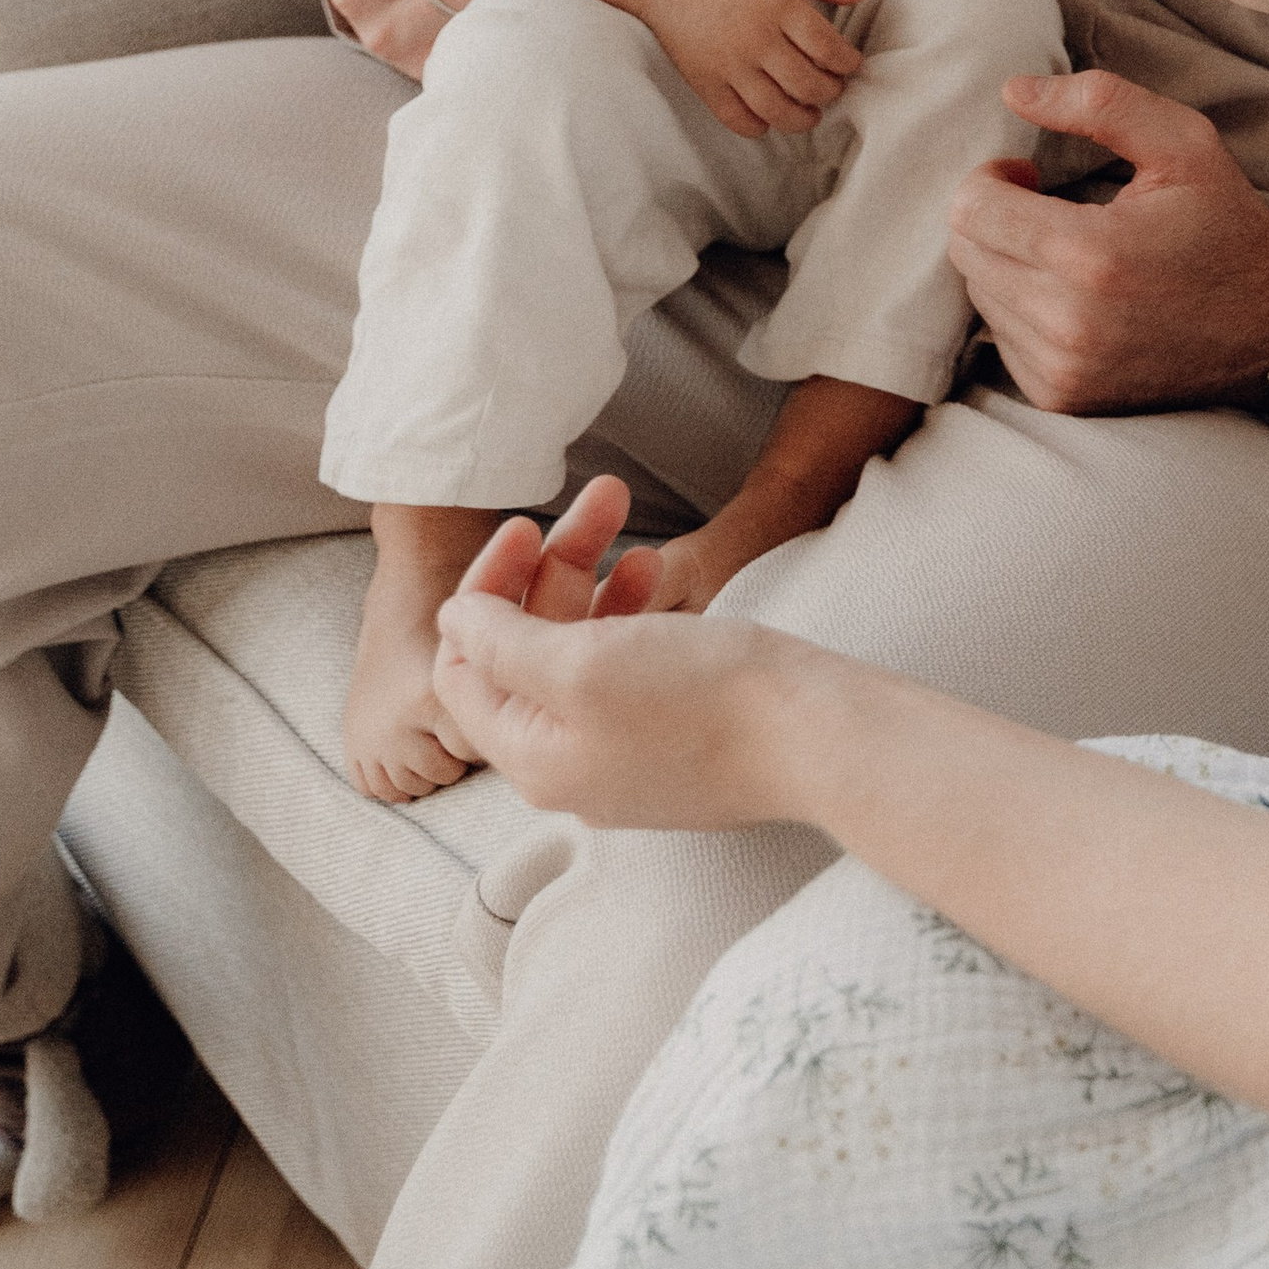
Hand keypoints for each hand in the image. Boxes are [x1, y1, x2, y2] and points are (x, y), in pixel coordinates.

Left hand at [433, 479, 815, 825]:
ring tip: (645, 541)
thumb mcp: (581, 662)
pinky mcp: (671, 745)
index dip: (485, 591)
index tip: (527, 528)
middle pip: (526, 658)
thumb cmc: (701, 700)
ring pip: (581, 659)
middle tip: (603, 500)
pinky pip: (626, 675)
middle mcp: (570, 768)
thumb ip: (500, 643)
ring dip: (599, 587)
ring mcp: (624, 759)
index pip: (463, 669)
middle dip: (554, 571)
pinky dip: (633, 622)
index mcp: (533, 758)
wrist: (817, 736)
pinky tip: (663, 581)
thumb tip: (452, 623)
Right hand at [635, 0, 868, 139]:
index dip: (847, 64)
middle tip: (833, 87)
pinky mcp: (704, 82)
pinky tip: (768, 116)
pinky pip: (737, 119)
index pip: (829, 50)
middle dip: (830, 92)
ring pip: (778, 110)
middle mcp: (756, 39)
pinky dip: (758, 126)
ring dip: (802, 118)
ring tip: (809, 111)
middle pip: (809, 85)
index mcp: (778, 5)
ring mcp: (729, 65)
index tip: (850, 64)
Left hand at [946, 69, 1268, 412]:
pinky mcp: (1064, 397)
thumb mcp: (1182, 141)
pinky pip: (1001, 339)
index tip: (1030, 177)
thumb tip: (1012, 90)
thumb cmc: (1224, 221)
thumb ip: (1098, 102)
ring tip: (1069, 254)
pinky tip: (1075, 297)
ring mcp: (1064, 370)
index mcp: (1091, 255)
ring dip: (1009, 264)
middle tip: (1048, 208)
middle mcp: (1069, 324)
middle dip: (996, 218)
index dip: (991, 179)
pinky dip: (1024, 310)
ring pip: (980, 295)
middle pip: (967, 252)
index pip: (971, 210)